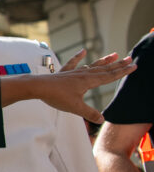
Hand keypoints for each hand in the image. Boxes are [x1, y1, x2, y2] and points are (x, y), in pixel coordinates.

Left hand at [1, 50, 134, 122]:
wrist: (38, 87)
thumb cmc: (56, 96)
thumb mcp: (75, 108)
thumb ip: (89, 114)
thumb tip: (101, 120)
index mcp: (89, 81)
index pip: (110, 76)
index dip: (123, 71)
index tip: (133, 66)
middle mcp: (83, 74)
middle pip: (104, 69)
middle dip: (118, 64)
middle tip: (130, 58)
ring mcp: (74, 72)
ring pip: (93, 65)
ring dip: (104, 61)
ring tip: (114, 54)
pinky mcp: (64, 73)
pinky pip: (73, 63)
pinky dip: (78, 57)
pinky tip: (83, 52)